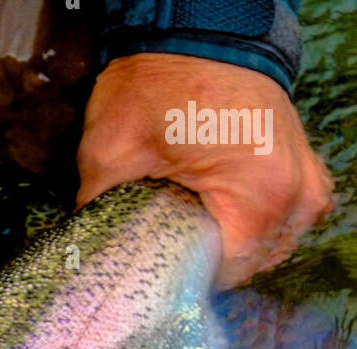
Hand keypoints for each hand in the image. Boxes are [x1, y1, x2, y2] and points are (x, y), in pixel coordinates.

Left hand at [75, 53, 334, 287]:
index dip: (186, 279)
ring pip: (268, 246)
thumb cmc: (160, 83)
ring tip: (193, 229)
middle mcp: (295, 196)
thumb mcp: (110, 152)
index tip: (157, 272)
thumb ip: (97, 212)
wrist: (199, 28)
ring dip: (231, 244)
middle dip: (207, 262)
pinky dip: (253, 224)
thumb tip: (82, 256)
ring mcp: (307, 183)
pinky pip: (284, 220)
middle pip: (248, 264)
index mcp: (258, 197)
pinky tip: (220, 215)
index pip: (224, 275)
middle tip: (169, 248)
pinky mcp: (305, 170)